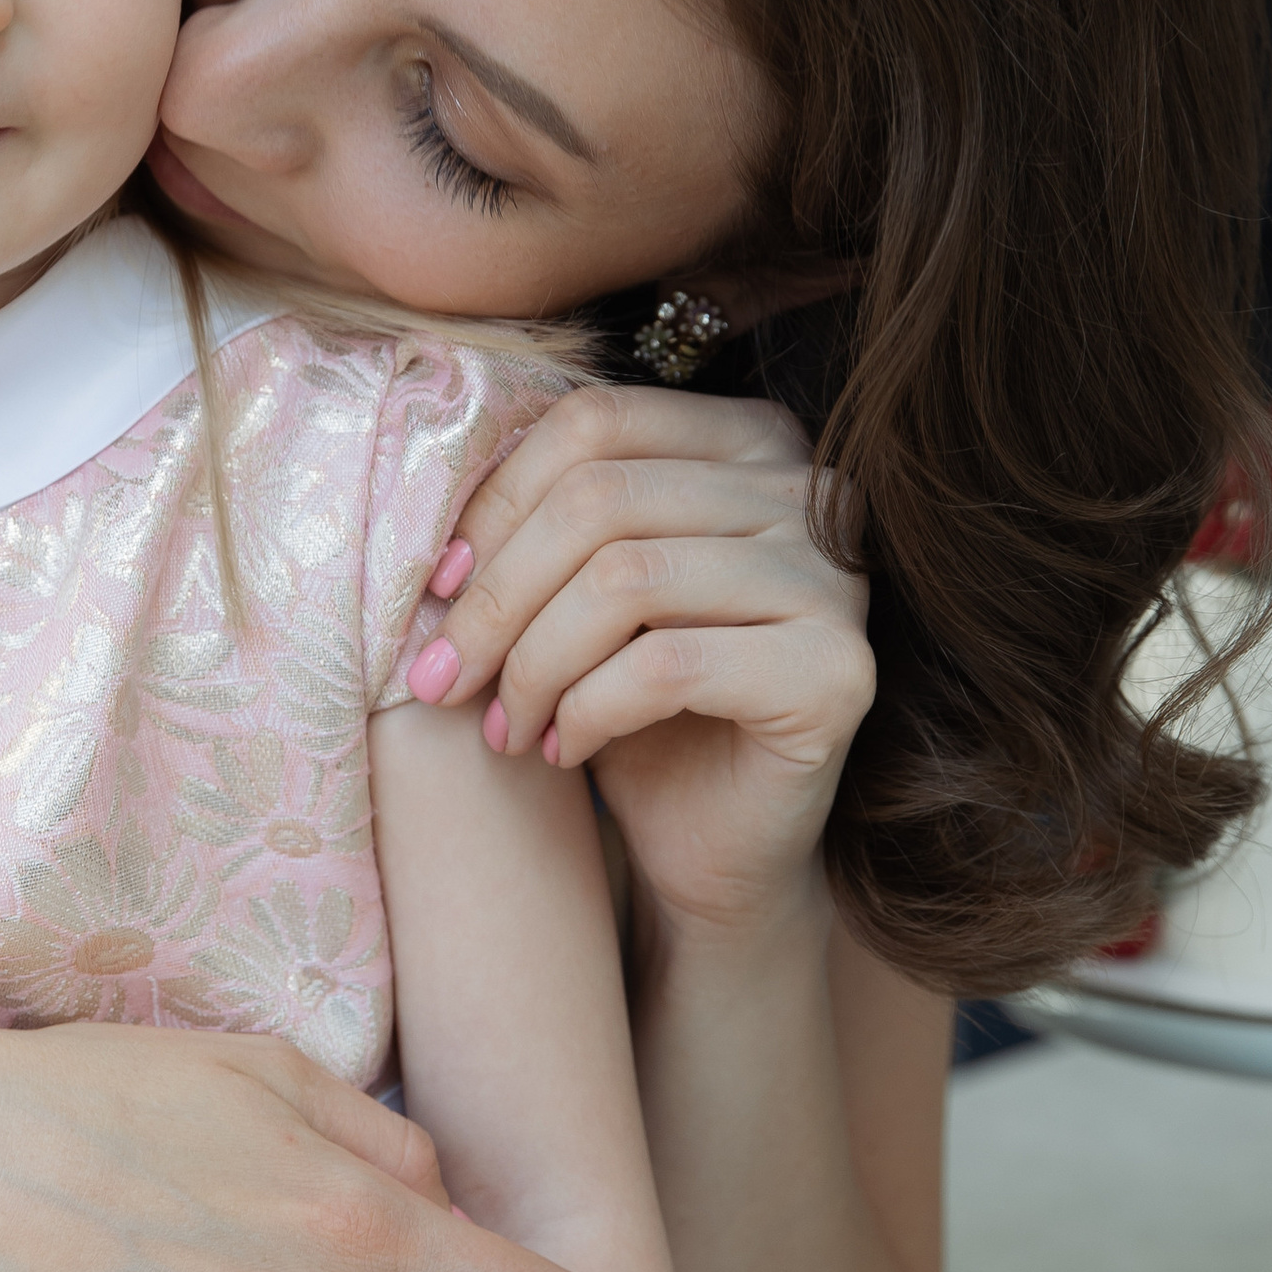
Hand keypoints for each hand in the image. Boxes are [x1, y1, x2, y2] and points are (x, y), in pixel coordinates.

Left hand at [415, 387, 875, 936]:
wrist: (715, 846)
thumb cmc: (639, 711)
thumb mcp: (577, 595)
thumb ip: (538, 529)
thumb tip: (433, 533)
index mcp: (750, 439)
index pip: (595, 425)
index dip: (496, 503)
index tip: (437, 588)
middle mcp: (811, 490)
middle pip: (601, 500)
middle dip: (497, 599)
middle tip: (442, 680)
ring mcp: (835, 579)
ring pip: (626, 579)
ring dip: (533, 664)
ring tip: (505, 727)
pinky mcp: (838, 671)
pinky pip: (668, 665)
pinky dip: (588, 709)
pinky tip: (564, 748)